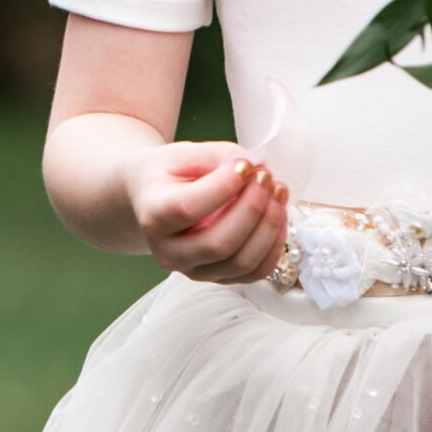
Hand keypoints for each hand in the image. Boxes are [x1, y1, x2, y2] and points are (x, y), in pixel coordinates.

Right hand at [127, 142, 284, 283]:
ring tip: (277, 191)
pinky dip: (274, 245)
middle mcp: (169, 252)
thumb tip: (253, 167)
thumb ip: (215, 156)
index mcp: (153, 216)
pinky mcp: (217, 278)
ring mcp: (193, 270)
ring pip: (241, 262)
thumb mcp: (180, 154)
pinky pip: (255, 273)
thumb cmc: (168, 174)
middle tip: (266, 177)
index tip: (245, 165)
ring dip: (269, 226)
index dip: (224, 186)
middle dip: (253, 208)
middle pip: (219, 243)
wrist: (153, 199)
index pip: (189, 208)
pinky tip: (278, 215)